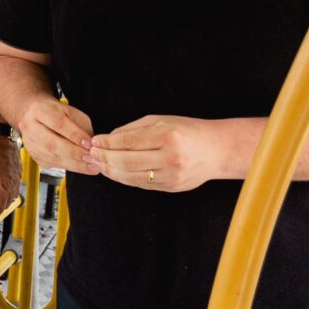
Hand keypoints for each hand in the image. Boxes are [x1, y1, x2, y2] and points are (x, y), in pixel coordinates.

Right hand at [17, 94, 97, 177]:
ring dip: (74, 164)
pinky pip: (53, 164)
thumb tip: (91, 142)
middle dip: (75, 153)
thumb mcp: (69, 110)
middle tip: (91, 157)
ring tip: (91, 165)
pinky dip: (70, 167)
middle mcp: (31, 128)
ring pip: (53, 157)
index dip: (75, 135)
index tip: (89, 143)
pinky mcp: (35, 157)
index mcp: (41, 111)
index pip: (58, 124)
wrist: (31, 116)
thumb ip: (80, 124)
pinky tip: (82, 167)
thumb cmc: (53, 112)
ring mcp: (31, 144)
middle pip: (52, 144)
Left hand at [89, 115, 233, 193]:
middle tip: (91, 154)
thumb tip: (108, 139)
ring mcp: (171, 176)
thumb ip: (134, 129)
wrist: (217, 151)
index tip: (95, 141)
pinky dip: (124, 178)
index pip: (128, 141)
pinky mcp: (170, 187)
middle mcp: (170, 158)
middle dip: (104, 158)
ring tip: (98, 164)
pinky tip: (114, 172)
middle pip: (126, 161)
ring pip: (131, 177)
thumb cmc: (188, 131)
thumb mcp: (162, 121)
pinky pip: (140, 184)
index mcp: (168, 136)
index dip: (107, 143)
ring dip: (110, 171)